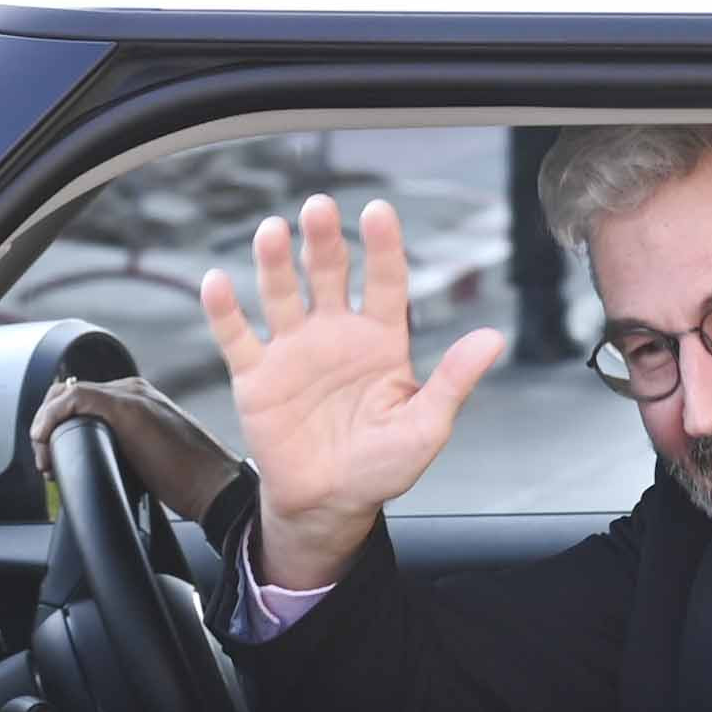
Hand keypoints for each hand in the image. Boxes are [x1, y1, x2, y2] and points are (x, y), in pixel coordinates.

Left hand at [27, 375, 236, 520]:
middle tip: (46, 461)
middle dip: (47, 424)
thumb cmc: (192, 481)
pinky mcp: (127, 407)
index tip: (55, 460)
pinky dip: (50, 419)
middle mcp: (135, 390)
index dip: (58, 424)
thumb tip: (100, 465)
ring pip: (66, 393)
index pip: (83, 398)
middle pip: (69, 392)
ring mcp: (131, 395)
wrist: (216, 487)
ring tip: (46, 460)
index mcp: (141, 399)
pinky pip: (73, 399)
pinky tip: (45, 441)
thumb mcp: (151, 459)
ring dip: (45, 424)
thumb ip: (127, 450)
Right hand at [202, 194, 505, 591]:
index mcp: (380, 340)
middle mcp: (335, 334)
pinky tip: (218, 283)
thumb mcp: (427, 426)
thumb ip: (453, 381)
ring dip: (274, 262)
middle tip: (319, 207)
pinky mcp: (256, 377)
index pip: (384, 281)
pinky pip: (237, 337)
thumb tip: (493, 339)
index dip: (383, 247)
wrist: (332, 504)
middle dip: (324, 240)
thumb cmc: (383, 464)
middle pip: (328, 274)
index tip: (379, 211)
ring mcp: (293, 351)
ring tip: (272, 230)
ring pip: (281, 295)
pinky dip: (225, 311)